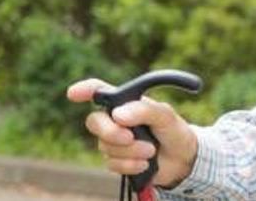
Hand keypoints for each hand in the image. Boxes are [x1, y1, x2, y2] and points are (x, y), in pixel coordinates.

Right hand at [67, 78, 197, 188]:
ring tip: (152, 149)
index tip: (73, 93)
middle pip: (94, 122)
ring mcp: (113, 141)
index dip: (84, 90)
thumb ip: (145, 111)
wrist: (182, 159)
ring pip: (105, 146)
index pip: (99, 91)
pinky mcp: (116, 161)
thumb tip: (118, 115)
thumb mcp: (166, 116)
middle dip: (110, 132)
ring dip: (131, 151)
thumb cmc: (173, 130)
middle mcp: (115, 120)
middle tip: (130, 137)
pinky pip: (113, 164)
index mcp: (125, 102)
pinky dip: (131, 164)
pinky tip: (145, 163)